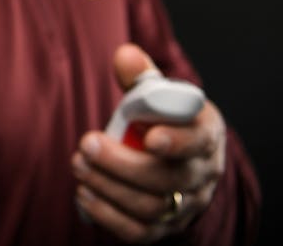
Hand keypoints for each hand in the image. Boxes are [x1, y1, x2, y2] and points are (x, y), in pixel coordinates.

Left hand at [73, 43, 225, 241]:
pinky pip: (140, 233)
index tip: (150, 136)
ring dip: (109, 187)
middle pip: (170, 179)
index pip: (199, 141)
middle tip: (86, 145)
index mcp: (205, 134)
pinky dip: (110, 216)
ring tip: (79, 165)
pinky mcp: (165, 227)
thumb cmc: (163, 120)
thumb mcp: (158, 95)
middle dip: (123, 164)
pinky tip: (85, 193)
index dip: (178, 140)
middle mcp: (201, 174)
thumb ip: (141, 78)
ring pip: (153, 207)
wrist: (177, 161)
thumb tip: (125, 55)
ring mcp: (186, 204)